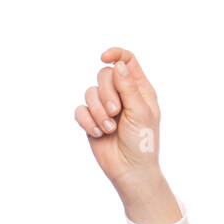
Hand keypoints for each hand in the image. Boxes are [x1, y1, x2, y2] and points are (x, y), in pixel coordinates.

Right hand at [73, 47, 163, 194]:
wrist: (131, 169)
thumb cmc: (142, 142)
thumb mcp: (140, 112)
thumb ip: (128, 87)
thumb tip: (118, 64)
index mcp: (139, 90)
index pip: (127, 60)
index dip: (115, 54)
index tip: (104, 58)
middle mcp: (121, 95)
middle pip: (104, 74)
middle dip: (106, 93)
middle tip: (116, 112)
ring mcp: (105, 107)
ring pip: (90, 92)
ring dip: (98, 112)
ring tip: (110, 129)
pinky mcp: (92, 120)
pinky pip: (80, 110)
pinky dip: (88, 122)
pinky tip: (99, 134)